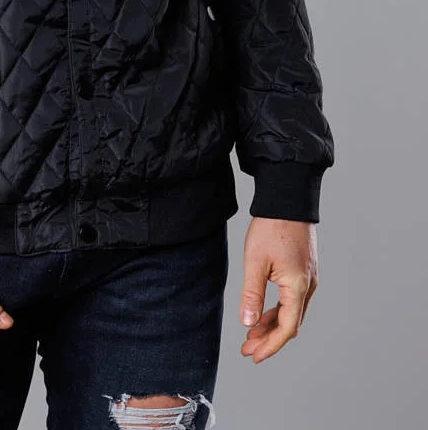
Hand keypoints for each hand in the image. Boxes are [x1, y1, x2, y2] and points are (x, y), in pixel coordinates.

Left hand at [239, 217, 318, 362]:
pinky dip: (278, 310)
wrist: (288, 199)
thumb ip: (252, 295)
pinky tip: (263, 313)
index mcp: (297, 287)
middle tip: (247, 349)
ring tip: (251, 333)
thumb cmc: (272, 227)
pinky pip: (293, 299)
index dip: (270, 346)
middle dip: (269, 339)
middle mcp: (308, 286)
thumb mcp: (255, 261)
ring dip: (273, 325)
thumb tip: (248, 323)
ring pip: (292, 312)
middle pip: (291, 324)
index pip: (286, 329)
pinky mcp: (305, 270)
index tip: (254, 356)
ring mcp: (308, 278)